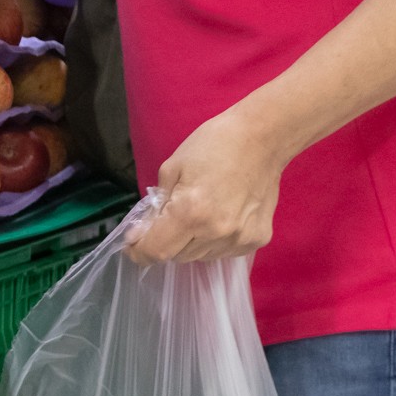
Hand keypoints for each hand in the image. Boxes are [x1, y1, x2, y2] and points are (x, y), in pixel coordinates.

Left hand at [125, 109, 286, 264]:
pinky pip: (224, 251)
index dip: (139, 252)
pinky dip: (215, 240)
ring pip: (201, 256)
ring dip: (192, 242)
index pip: (157, 250)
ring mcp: (239, 240)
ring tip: (200, 212)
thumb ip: (155, 206)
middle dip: (167, 241)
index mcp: (190, 212)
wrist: (262, 139)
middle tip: (170, 217)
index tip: (133, 245)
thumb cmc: (213, 144)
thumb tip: (140, 234)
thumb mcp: (172, 168)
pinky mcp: (256, 240)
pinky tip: (221, 215)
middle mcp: (215, 233)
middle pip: (178, 255)